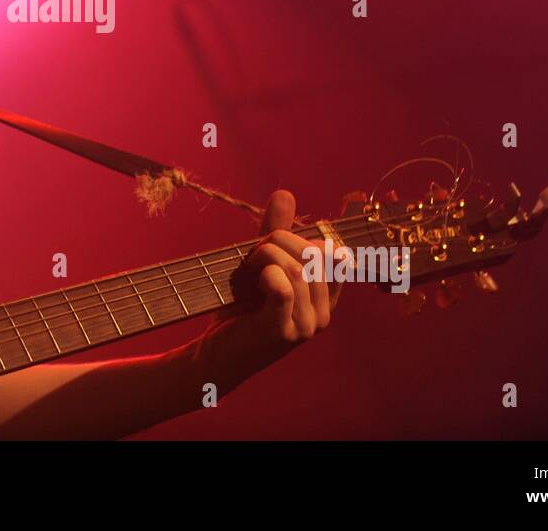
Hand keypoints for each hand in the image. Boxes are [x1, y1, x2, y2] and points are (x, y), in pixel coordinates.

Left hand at [188, 189, 340, 393]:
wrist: (214, 353)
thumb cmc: (240, 309)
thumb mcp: (261, 265)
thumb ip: (276, 232)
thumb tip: (285, 193)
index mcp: (326, 299)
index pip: (332, 252)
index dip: (299, 238)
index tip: (270, 247)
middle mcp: (324, 315)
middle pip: (314, 254)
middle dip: (278, 242)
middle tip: (250, 256)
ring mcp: (307, 327)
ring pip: (297, 267)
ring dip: (263, 257)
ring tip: (245, 269)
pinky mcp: (282, 332)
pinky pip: (284, 287)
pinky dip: (265, 274)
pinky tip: (252, 280)